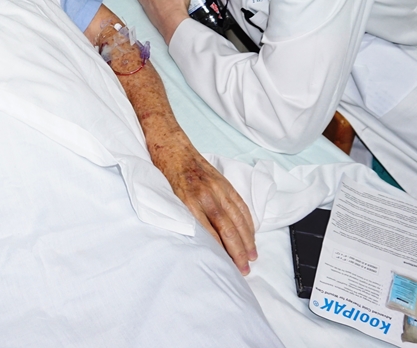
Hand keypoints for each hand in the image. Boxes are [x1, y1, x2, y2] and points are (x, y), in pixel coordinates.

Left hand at [148, 133, 256, 273]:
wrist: (170, 145)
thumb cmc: (164, 173)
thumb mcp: (166, 197)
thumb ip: (181, 217)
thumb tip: (194, 241)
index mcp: (188, 201)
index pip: (209, 233)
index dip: (219, 253)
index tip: (225, 267)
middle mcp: (206, 195)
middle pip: (227, 228)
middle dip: (238, 252)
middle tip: (244, 270)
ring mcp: (218, 188)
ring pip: (237, 218)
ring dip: (247, 239)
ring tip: (252, 256)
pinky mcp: (224, 182)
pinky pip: (240, 204)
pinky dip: (248, 221)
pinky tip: (251, 233)